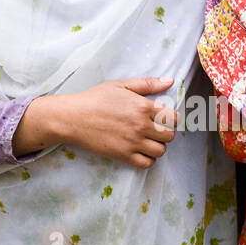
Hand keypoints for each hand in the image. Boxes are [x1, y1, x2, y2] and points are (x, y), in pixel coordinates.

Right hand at [14, 77, 178, 167]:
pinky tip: (140, 151)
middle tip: (154, 130)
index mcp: (143, 106)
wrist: (73, 117)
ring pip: (161, 151)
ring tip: (147, 141)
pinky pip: (146, 163)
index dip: (171, 119)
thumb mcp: (121, 85)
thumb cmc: (96, 99)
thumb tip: (171, 80)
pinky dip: (147, 159)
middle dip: (165, 133)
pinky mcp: (123, 155)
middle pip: (170, 136)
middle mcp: (141, 125)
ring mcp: (133, 142)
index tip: (163, 119)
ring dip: (157, 147)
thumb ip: (148, 84)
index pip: (173, 118)